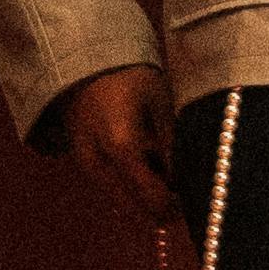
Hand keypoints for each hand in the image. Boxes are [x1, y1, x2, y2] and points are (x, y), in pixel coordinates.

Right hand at [52, 62, 174, 219]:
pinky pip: (108, 185)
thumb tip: (180, 183)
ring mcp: (85, 163)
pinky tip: (142, 169)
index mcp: (123, 148)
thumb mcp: (160, 105)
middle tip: (178, 200)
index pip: (152, 198)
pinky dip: (127, 187)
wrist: (83, 60)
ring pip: (119, 199)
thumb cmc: (129, 76)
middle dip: (156, 209)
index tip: (188, 203)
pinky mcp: (80, 160)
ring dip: (141, 198)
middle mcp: (99, 163)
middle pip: (133, 208)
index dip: (173, 208)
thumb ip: (171, 147)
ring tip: (161, 179)